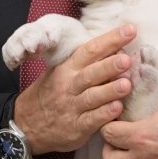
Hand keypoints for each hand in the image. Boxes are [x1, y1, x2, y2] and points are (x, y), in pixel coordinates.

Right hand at [13, 24, 135, 154]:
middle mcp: (69, 85)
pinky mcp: (76, 128)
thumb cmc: (51, 94)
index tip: (129, 30)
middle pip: (91, 73)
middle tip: (128, 59)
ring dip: (110, 90)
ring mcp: (72, 107)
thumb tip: (117, 48)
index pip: (90, 50)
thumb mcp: (61, 72)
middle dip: (110, 65)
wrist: (27, 124)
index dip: (110, 39)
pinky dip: (104, 114)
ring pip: (93, 97)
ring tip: (127, 84)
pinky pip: (91, 120)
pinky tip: (117, 108)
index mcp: (67, 68)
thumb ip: (85, 62)